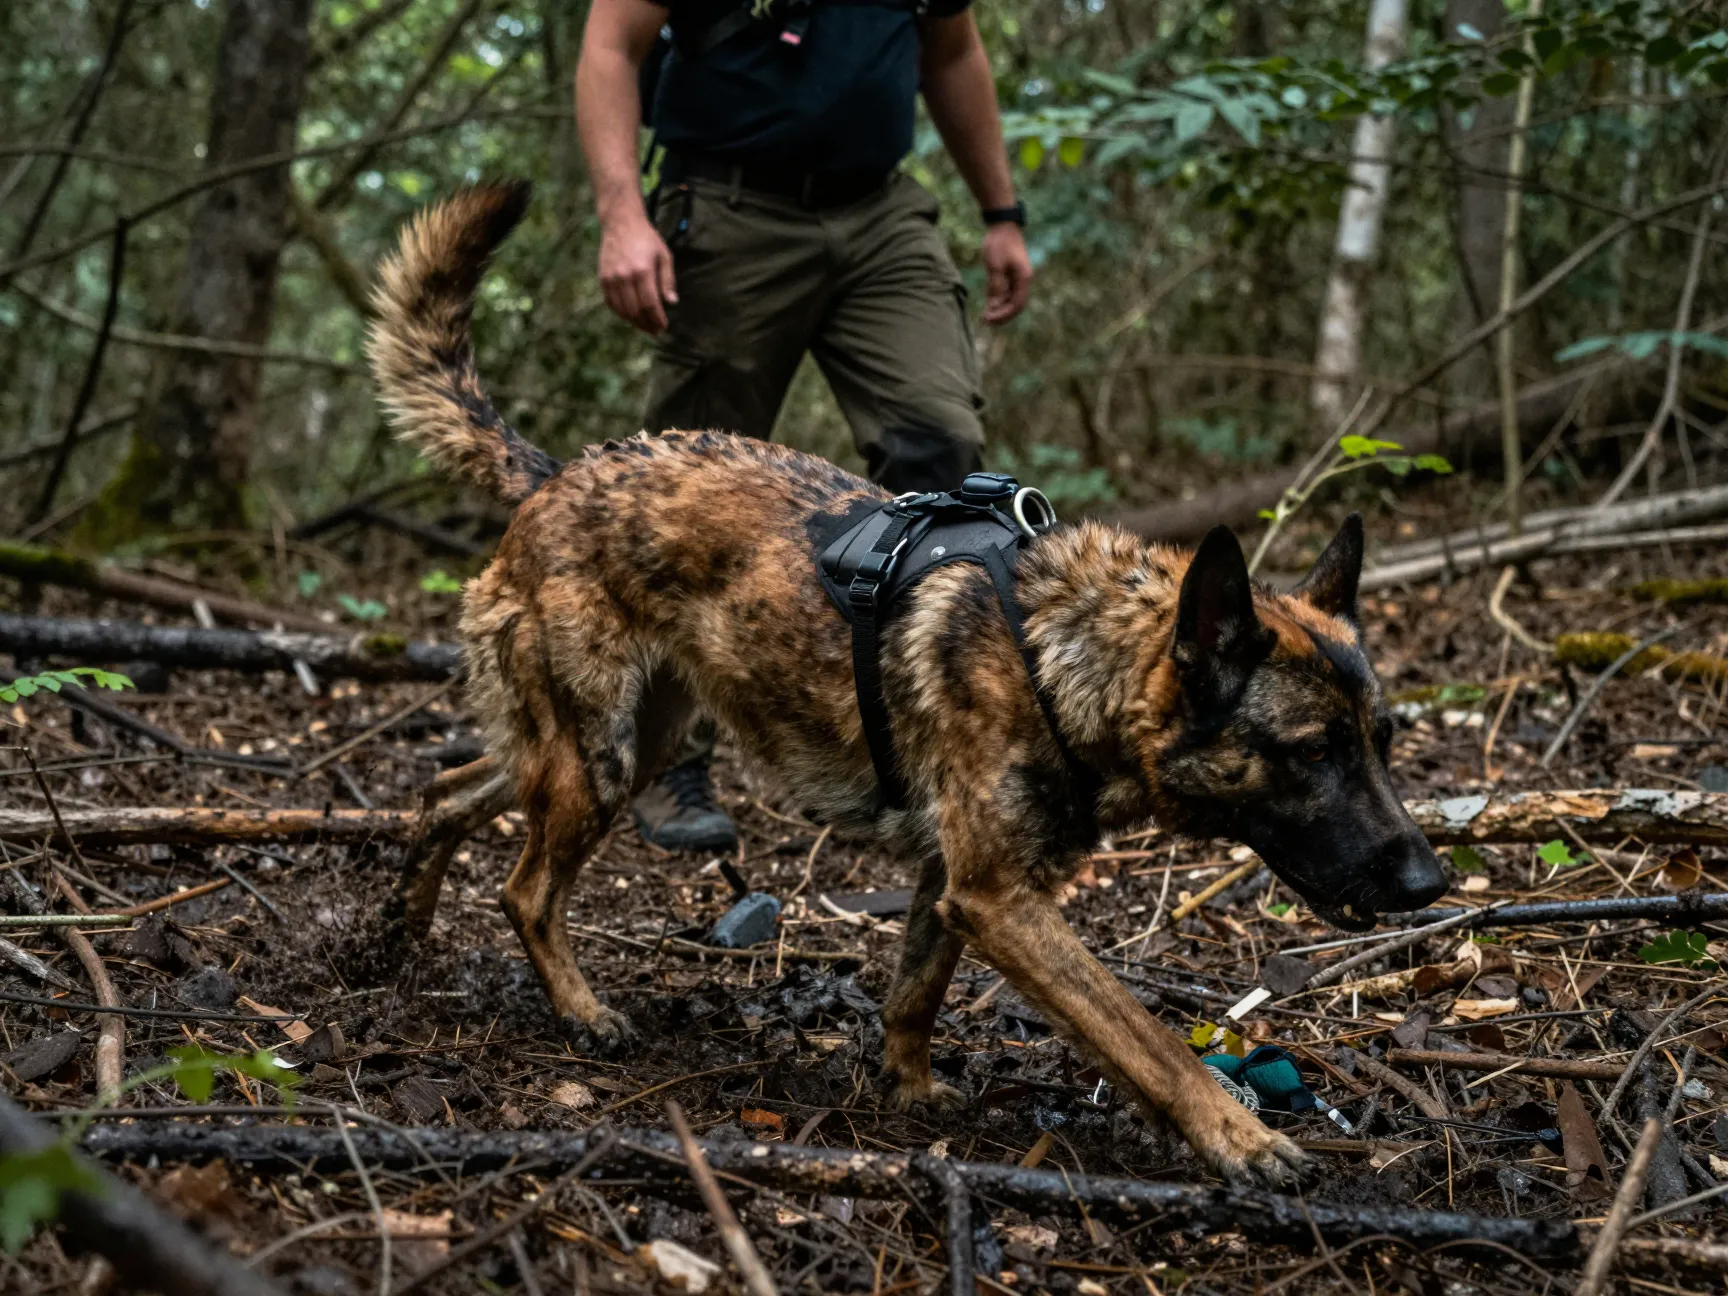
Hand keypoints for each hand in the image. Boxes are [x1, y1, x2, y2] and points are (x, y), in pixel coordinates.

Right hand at [598, 213, 676, 333]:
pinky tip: (631, 316)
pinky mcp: (603, 278)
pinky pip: (611, 303)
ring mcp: (611, 278)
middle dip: (647, 324)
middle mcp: (625, 276)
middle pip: (635, 311)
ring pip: (622, 310)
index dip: (657, 319)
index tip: (663, 326)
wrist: (621, 223)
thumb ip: (667, 280)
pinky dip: (621, 313)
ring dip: (634, 322)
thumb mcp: (664, 256)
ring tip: (645, 326)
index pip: (650, 304)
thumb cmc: (647, 239)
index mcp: (642, 271)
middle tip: (656, 331)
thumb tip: (672, 302)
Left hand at [982, 222, 1031, 324]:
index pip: (1017, 304)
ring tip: (985, 316)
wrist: (1002, 225)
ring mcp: (1016, 277)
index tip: (990, 319)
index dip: (1004, 315)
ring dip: (999, 308)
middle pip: (1015, 304)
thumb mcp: (995, 266)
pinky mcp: (1009, 274)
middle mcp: (1023, 280)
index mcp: (1024, 278)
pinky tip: (988, 306)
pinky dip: (997, 299)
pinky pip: (1005, 292)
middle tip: (986, 321)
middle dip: (1002, 314)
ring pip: (1010, 299)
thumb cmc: (999, 243)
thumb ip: (996, 286)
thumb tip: (994, 306)